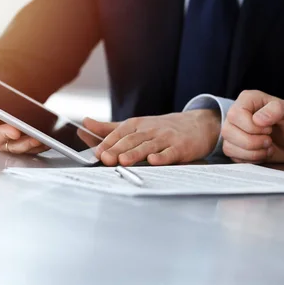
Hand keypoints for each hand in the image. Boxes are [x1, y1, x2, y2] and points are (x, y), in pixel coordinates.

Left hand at [83, 110, 219, 165]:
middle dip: (117, 149)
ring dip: (135, 153)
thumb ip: (110, 128)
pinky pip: (170, 153)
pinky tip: (154, 161)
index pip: (120, 132)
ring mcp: (166, 138)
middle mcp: (150, 130)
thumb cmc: (163, 128)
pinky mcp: (181, 148)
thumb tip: (86, 123)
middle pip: (131, 140)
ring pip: (148, 146)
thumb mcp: (136, 125)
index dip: (107, 143)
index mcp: (137, 124)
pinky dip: (162, 157)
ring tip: (123, 161)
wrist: (198, 124)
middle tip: (105, 159)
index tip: (96, 152)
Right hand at [221, 90, 283, 163]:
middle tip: (269, 140)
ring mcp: (234, 131)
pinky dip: (249, 159)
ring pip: (228, 146)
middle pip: (228, 131)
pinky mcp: (235, 146)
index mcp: (248, 100)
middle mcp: (237, 114)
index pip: (235, 114)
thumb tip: (257, 119)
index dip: (251, 126)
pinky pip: (232, 156)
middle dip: (251, 141)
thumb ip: (278, 109)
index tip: (269, 129)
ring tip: (268, 147)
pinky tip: (262, 153)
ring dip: (251, 152)